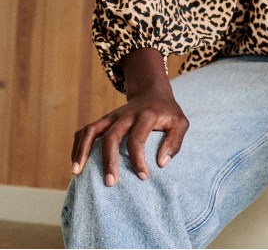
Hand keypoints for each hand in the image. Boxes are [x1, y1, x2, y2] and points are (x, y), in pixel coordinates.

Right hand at [71, 51, 188, 186]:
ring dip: (82, 151)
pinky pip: (85, 131)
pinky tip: (76, 164)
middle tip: (110, 183)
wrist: (153, 93)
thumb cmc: (168, 112)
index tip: (143, 176)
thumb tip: (161, 163)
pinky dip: (78, 146)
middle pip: (111, 136)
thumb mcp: (181, 122)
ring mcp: (111, 116)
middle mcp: (125, 115)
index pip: (137, 139)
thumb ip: (175, 142)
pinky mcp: (103, 120)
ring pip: (91, 131)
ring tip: (77, 173)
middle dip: (109, 161)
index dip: (138, 160)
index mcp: (146, 115)